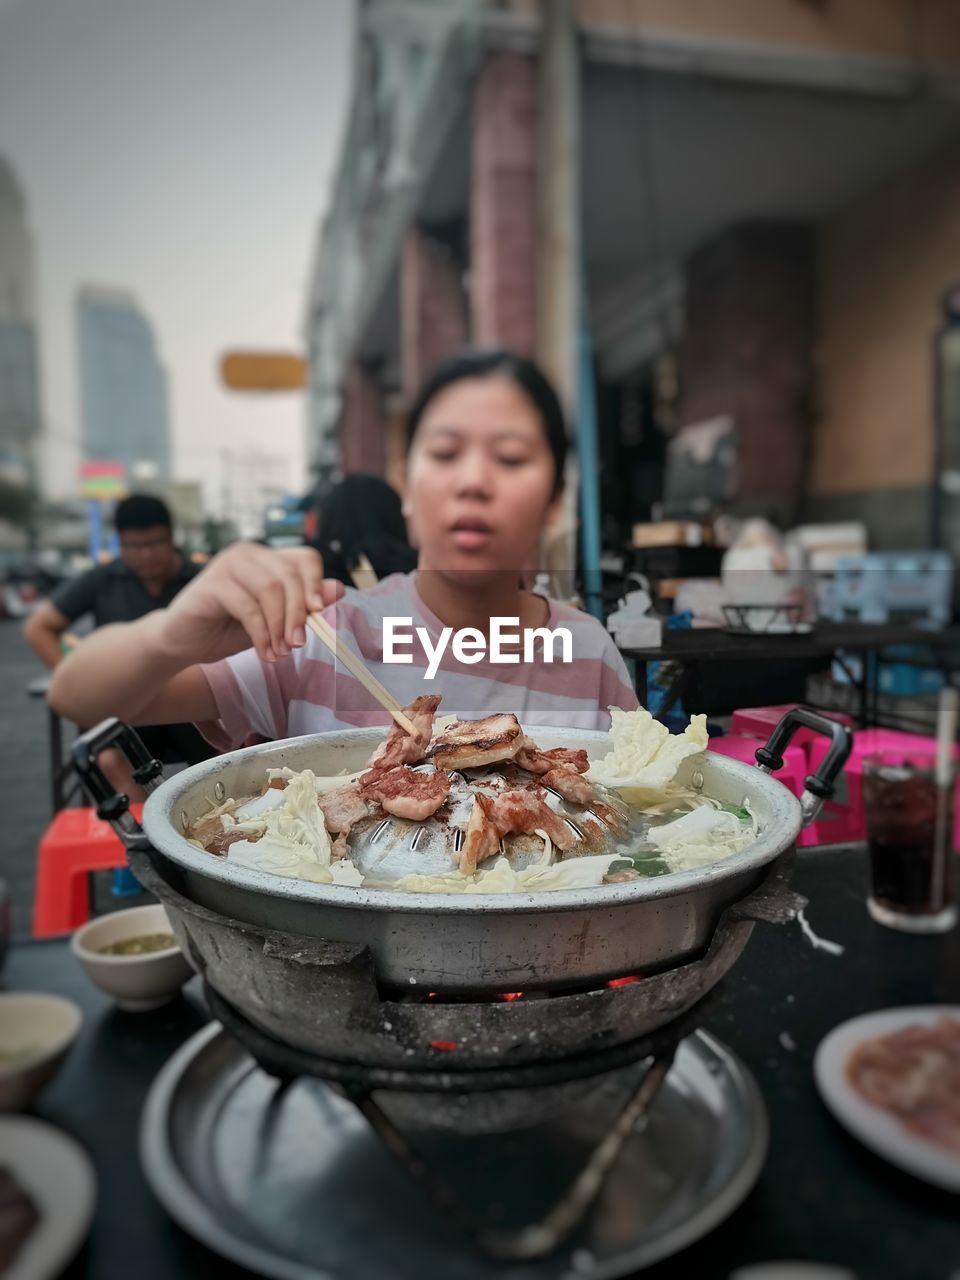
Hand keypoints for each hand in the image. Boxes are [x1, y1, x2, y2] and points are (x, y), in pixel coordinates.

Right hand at [156, 543, 343, 664]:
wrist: (183, 642)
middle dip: (298, 614)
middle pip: (290, 576)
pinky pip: (248, 607)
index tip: (317, 613)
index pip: (306, 558)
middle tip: (297, 645)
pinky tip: (264, 653)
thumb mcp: (274, 620)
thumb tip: (338, 589)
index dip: (316, 583)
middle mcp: (249, 553)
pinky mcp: (211, 583)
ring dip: (280, 626)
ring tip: (280, 653)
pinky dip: (261, 634)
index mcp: (268, 558)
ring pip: (271, 590)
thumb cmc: (229, 628)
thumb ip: (302, 605)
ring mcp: (228, 564)